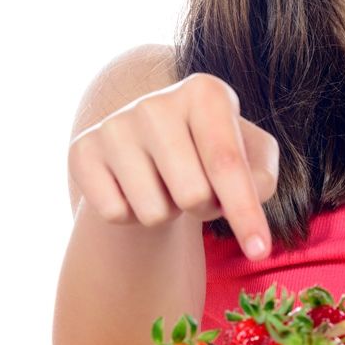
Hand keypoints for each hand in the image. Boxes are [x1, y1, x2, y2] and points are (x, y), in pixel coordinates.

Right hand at [68, 73, 277, 259]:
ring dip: (166, 213)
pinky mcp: (82, 151)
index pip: (227, 164)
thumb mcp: (251, 156)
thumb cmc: (210, 153)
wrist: (150, 148)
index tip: (260, 253)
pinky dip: (130, 216)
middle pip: (192, 194)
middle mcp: (155, 102)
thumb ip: (263, 176)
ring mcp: (114, 125)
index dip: (247, 213)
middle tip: (196, 187)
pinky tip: (132, 188)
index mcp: (205, 92)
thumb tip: (247, 194)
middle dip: (203, 208)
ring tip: (164, 185)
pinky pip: (114, 214)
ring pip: (153, 212)